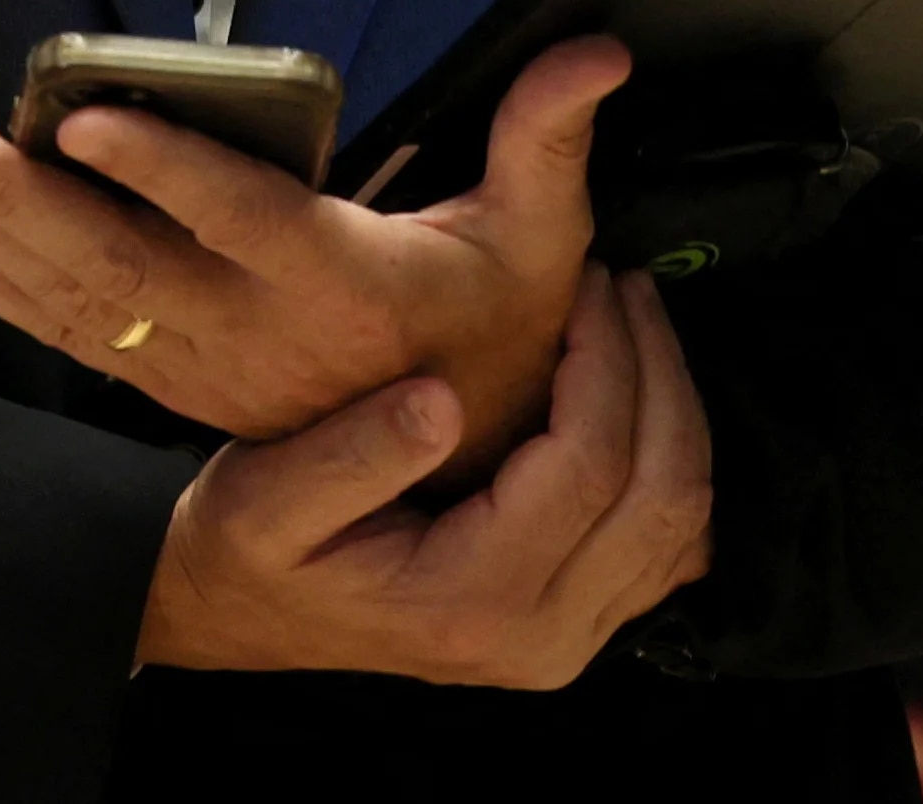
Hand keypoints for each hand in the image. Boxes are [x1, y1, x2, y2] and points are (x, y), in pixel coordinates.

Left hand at [0, 36, 634, 476]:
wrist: (465, 470)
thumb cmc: (500, 330)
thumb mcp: (542, 240)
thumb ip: (547, 138)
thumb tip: (593, 50)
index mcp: (345, 285)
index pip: (246, 221)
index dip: (169, 172)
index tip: (87, 119)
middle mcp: (261, 331)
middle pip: (126, 262)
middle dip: (18, 197)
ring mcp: (210, 364)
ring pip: (85, 301)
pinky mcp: (180, 380)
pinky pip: (78, 339)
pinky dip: (1, 292)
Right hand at [137, 265, 714, 683]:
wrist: (237, 615)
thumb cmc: (247, 547)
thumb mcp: (264, 497)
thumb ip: (349, 457)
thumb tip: (441, 398)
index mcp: (470, 600)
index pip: (590, 471)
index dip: (607, 365)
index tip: (586, 280)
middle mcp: (541, 637)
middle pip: (664, 500)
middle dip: (660, 377)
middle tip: (624, 284)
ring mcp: (567, 642)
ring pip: (685, 529)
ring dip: (677, 416)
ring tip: (635, 323)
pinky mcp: (576, 628)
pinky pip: (669, 551)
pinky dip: (671, 467)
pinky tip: (634, 396)